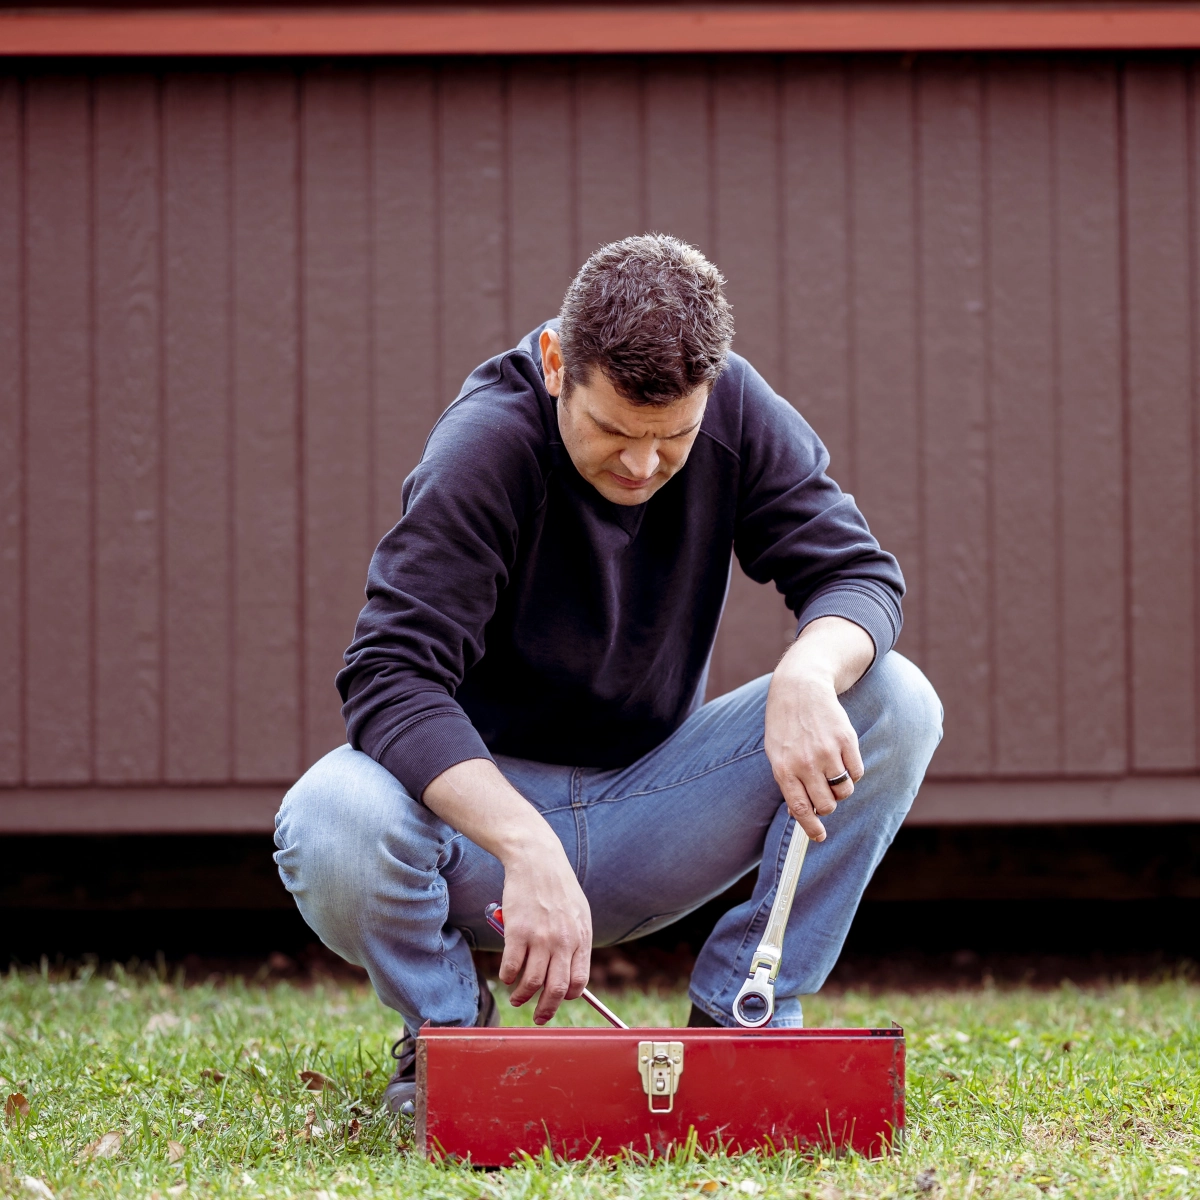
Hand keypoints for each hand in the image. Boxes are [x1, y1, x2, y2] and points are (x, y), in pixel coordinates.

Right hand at [421, 757, 592, 1025]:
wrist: (537, 860)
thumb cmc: (558, 886)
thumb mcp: (579, 913)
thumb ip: (576, 941)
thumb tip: (572, 974)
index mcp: (581, 937)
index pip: (578, 981)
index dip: (566, 997)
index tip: (556, 1001)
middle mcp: (563, 941)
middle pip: (555, 990)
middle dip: (545, 1010)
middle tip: (537, 1017)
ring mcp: (540, 937)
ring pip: (531, 983)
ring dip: (521, 996)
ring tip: (516, 997)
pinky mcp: (517, 931)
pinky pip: (510, 967)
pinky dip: (507, 977)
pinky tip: (506, 976)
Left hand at [764, 617, 871, 840]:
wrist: (800, 687)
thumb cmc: (785, 723)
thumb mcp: (776, 752)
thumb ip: (788, 781)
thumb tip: (803, 811)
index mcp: (783, 769)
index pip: (800, 809)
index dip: (811, 828)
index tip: (820, 837)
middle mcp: (805, 763)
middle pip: (826, 805)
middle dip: (828, 806)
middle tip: (825, 794)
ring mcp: (827, 752)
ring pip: (845, 791)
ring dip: (842, 789)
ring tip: (833, 774)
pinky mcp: (846, 741)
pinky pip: (857, 772)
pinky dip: (853, 772)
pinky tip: (842, 758)